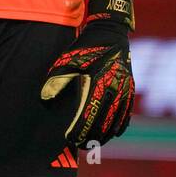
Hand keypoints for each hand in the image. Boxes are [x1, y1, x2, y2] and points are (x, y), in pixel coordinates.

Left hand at [41, 0, 135, 147]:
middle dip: (91, 136)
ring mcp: (125, 88)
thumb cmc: (87, 46)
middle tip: (80, 145)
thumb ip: (57, 79)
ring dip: (106, 134)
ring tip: (94, 143)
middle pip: (104, 121)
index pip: (89, 114)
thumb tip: (44, 98)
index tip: (69, 138)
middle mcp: (114, 87)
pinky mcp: (130, 87)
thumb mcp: (68, 59)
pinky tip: (113, 133)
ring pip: (117, 120)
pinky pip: (127, 112)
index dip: (79, 129)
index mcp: (98, 82)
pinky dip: (120, 125)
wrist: (112, 30)